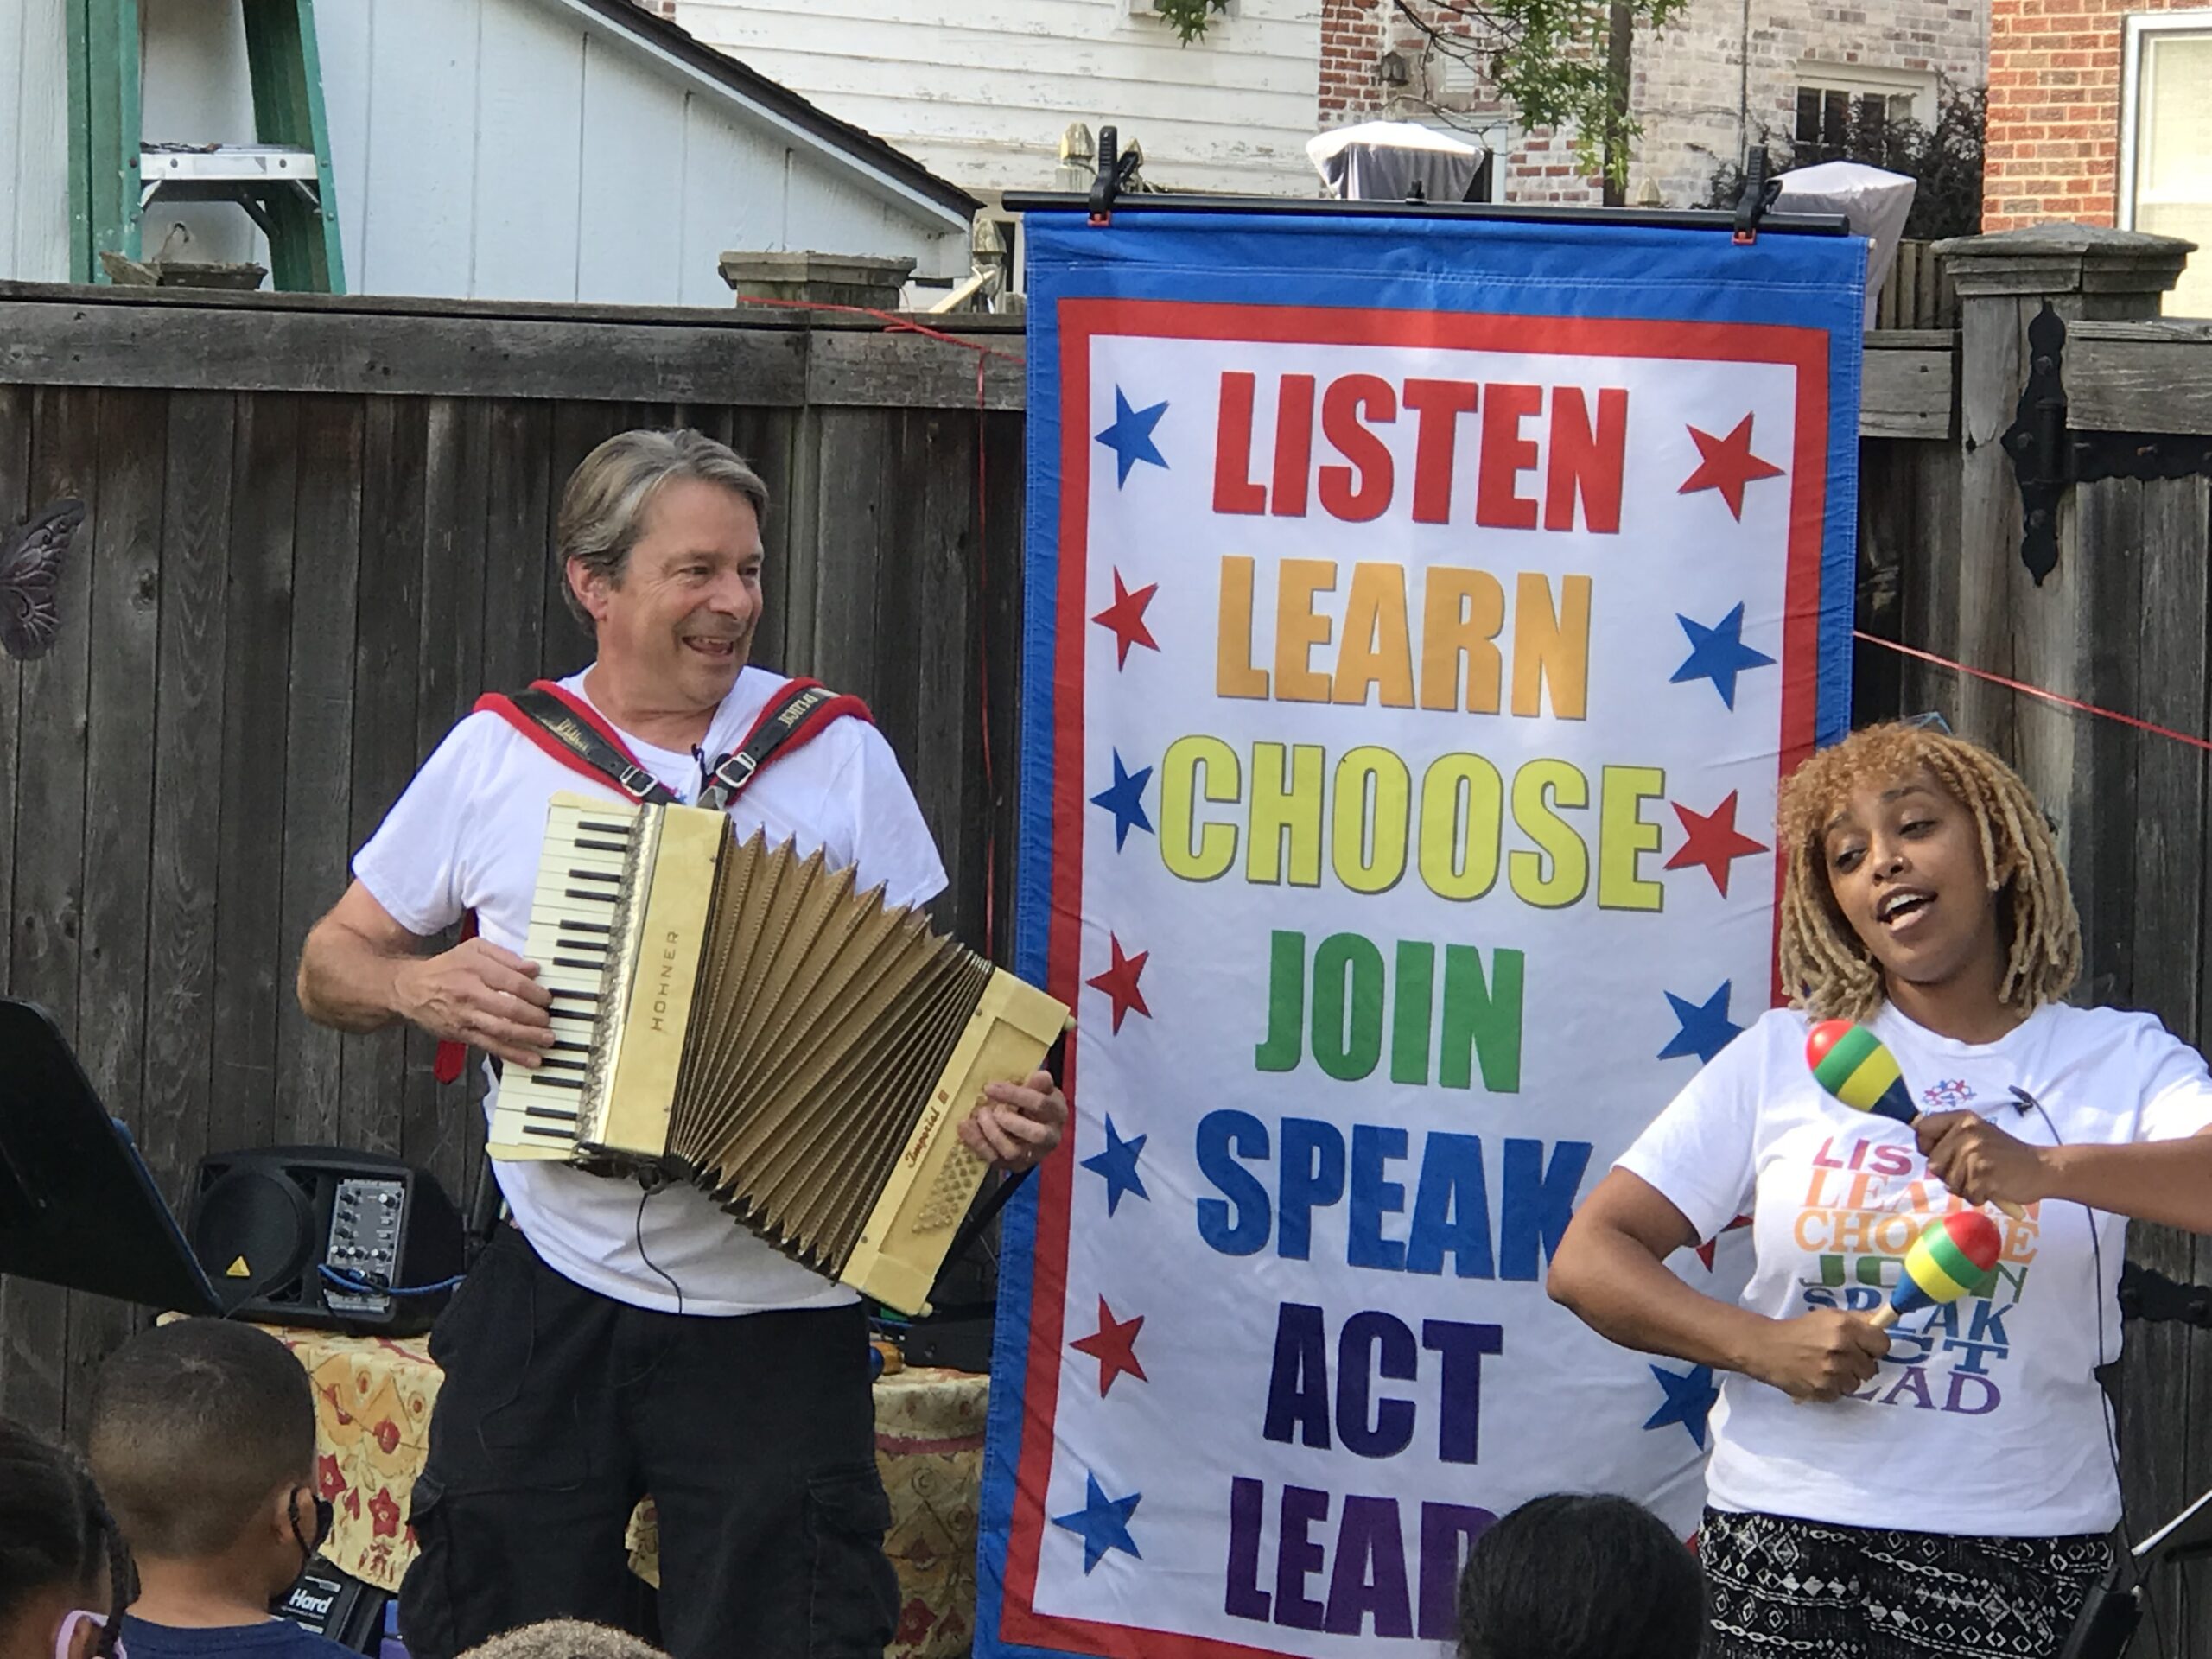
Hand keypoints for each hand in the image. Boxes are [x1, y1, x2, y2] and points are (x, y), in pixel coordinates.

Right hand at [392, 938, 553, 1069]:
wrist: (411, 989)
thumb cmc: (446, 967)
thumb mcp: (474, 949)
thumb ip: (505, 956)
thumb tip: (533, 968)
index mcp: (476, 969)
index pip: (513, 983)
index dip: (535, 992)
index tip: (548, 998)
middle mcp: (471, 994)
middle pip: (510, 1009)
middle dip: (535, 1017)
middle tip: (550, 1019)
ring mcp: (466, 1017)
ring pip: (501, 1030)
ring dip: (528, 1037)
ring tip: (548, 1040)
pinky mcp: (462, 1034)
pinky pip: (490, 1046)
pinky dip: (512, 1054)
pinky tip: (531, 1059)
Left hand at [958, 1069, 1066, 1172]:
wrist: (1037, 1127)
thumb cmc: (1035, 1103)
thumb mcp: (1040, 1089)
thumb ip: (1039, 1084)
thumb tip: (1041, 1076)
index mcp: (1057, 1113)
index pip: (1040, 1105)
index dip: (1014, 1095)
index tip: (989, 1088)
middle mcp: (1049, 1138)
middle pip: (1034, 1134)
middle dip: (1007, 1121)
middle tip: (987, 1109)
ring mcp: (1032, 1156)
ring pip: (1013, 1152)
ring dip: (991, 1133)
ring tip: (980, 1116)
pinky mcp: (1015, 1166)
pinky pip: (995, 1160)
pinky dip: (977, 1143)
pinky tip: (966, 1127)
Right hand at [1744, 1309, 1889, 1402]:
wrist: (1767, 1348)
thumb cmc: (1801, 1329)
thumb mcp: (1829, 1316)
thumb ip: (1859, 1318)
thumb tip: (1886, 1316)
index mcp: (1845, 1327)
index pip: (1882, 1343)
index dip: (1874, 1346)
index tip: (1864, 1346)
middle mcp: (1841, 1350)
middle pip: (1872, 1367)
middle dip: (1859, 1363)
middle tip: (1842, 1357)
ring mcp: (1832, 1373)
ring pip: (1857, 1383)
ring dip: (1846, 1378)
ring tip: (1828, 1368)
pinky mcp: (1823, 1391)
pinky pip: (1841, 1394)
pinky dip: (1833, 1388)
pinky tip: (1819, 1377)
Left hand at [1916, 1110, 2052, 1206]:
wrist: (2042, 1168)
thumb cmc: (2006, 1154)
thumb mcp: (1978, 1134)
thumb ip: (1951, 1138)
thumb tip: (1921, 1147)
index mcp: (1962, 1120)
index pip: (1923, 1128)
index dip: (1925, 1145)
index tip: (1939, 1153)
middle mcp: (1966, 1133)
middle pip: (1933, 1163)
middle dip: (1949, 1173)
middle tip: (1973, 1171)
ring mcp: (1974, 1155)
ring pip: (1949, 1182)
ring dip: (1966, 1187)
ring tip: (1985, 1178)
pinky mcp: (1983, 1177)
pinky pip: (1967, 1195)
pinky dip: (1979, 1197)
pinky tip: (1993, 1187)